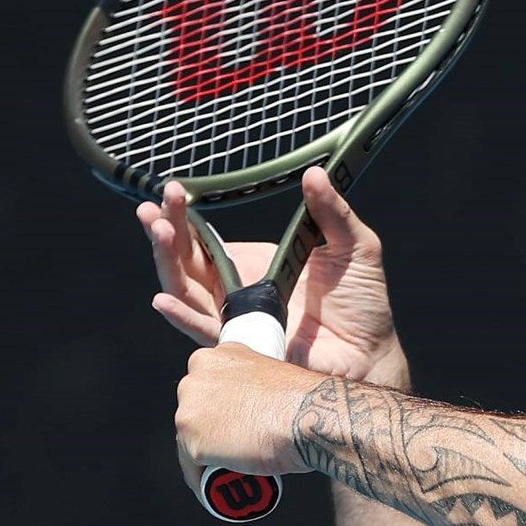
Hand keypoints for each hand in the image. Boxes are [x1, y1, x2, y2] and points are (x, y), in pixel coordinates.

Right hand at [137, 167, 408, 387]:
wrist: (373, 351)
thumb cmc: (364, 303)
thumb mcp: (354, 246)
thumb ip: (332, 212)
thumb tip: (316, 173)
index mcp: (252, 265)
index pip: (205, 239)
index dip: (184, 218)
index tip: (171, 192)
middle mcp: (236, 291)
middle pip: (185, 261)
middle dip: (165, 233)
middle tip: (152, 208)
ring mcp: (237, 319)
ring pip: (185, 291)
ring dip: (167, 263)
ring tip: (159, 232)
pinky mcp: (245, 345)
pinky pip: (205, 332)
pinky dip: (183, 317)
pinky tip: (164, 298)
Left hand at [173, 343, 320, 491]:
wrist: (312, 416)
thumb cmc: (305, 399)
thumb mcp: (271, 374)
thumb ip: (251, 383)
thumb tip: (255, 406)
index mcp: (213, 359)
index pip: (205, 390)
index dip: (218, 410)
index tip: (232, 424)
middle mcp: (193, 381)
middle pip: (193, 415)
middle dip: (210, 432)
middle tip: (236, 449)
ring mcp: (189, 413)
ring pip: (190, 442)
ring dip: (208, 458)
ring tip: (232, 473)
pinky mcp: (193, 444)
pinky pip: (194, 471)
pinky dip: (206, 483)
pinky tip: (220, 492)